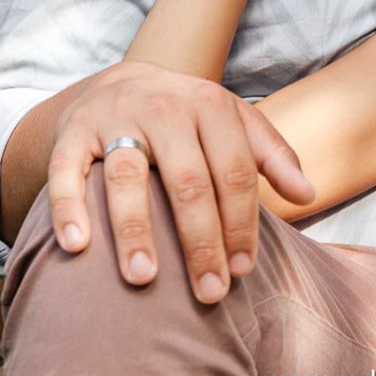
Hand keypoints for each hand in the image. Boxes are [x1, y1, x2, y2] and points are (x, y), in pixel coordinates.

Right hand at [46, 60, 315, 302]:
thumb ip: (271, 156)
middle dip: (201, 241)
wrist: (116, 83)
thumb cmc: (186, 119)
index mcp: (211, 106)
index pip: (236, 172)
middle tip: (208, 292)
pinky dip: (70, 207)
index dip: (243, 224)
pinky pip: (67, 171)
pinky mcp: (73, 132)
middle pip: (189, 181)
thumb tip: (308, 194)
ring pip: (127, 176)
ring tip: (144, 278)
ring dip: (135, 230)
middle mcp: (165, 107)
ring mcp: (115, 117)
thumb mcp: (232, 123)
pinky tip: (78, 245)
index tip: (243, 270)